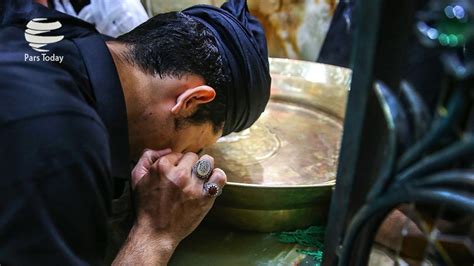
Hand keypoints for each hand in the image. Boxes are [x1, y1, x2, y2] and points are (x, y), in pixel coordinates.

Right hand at [113, 149, 226, 264]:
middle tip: (186, 177)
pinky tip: (211, 181)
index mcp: (161, 167)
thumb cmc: (146, 207)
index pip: (177, 154)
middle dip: (189, 165)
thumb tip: (166, 150)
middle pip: (193, 157)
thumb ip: (147, 157)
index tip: (175, 172)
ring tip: (199, 177)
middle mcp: (179, 175)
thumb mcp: (137, 178)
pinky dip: (217, 176)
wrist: (156, 233)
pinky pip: (219, 177)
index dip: (176, 163)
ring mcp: (193, 186)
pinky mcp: (205, 197)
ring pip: (207, 162)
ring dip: (204, 168)